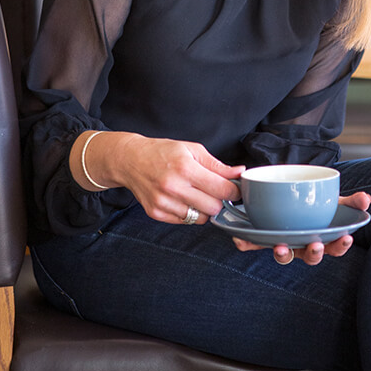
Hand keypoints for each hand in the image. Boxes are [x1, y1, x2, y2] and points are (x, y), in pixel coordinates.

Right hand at [71, 130, 243, 224]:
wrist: (130, 160)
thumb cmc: (162, 152)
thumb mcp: (192, 149)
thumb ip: (217, 165)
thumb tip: (239, 173)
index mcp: (185, 168)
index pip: (221, 189)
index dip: (234, 191)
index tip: (235, 189)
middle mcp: (173, 187)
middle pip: (213, 207)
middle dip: (219, 200)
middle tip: (215, 191)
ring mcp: (163, 202)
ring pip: (200, 218)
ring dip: (204, 208)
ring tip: (196, 194)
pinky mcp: (156, 213)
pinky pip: (185, 221)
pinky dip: (189, 213)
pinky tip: (183, 199)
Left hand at [232, 190, 370, 264]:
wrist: (290, 200)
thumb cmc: (317, 208)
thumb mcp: (335, 201)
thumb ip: (351, 201)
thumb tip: (367, 199)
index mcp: (321, 238)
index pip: (334, 247)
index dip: (340, 246)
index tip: (345, 238)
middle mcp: (302, 245)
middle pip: (309, 256)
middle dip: (313, 253)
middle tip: (315, 244)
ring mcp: (283, 242)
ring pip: (284, 254)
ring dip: (283, 253)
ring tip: (281, 246)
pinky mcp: (263, 238)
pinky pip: (254, 244)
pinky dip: (246, 243)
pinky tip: (239, 239)